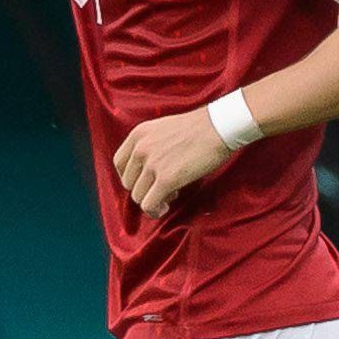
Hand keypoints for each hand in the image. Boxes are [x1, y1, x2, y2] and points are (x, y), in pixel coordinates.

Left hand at [113, 109, 232, 218]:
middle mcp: (141, 148)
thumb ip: (150, 145)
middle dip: (143, 189)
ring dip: (151, 201)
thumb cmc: (199, 128)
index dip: (131, 176)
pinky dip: (155, 210)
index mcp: (138, 134)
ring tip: (168, 196)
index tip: (144, 181)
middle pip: (128, 182)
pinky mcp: (166, 180)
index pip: (119, 163)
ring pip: (137, 196)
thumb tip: (148, 173)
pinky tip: (165, 207)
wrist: (219, 127)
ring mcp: (152, 164)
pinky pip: (149, 204)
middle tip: (162, 188)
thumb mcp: (163, 129)